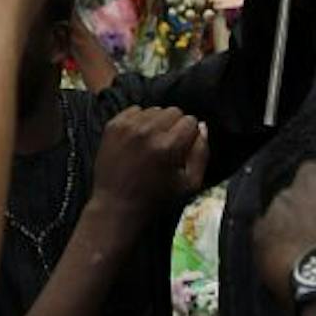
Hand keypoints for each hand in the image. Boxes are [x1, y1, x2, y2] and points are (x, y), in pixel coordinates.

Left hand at [91, 107, 208, 218]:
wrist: (117, 205)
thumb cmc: (156, 199)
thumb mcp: (190, 184)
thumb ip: (201, 153)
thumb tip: (202, 127)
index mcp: (168, 146)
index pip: (190, 120)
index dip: (189, 134)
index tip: (183, 147)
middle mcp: (147, 132)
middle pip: (173, 111)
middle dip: (174, 126)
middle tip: (167, 146)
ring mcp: (128, 127)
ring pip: (154, 110)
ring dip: (156, 123)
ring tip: (151, 143)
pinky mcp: (113, 126)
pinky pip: (134, 110)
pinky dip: (139, 121)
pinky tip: (137, 139)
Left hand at [253, 158, 315, 315]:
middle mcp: (314, 180)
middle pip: (310, 177)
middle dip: (314, 196)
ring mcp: (284, 201)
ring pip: (285, 203)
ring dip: (292, 219)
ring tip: (304, 250)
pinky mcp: (263, 227)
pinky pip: (265, 229)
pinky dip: (272, 241)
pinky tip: (287, 261)